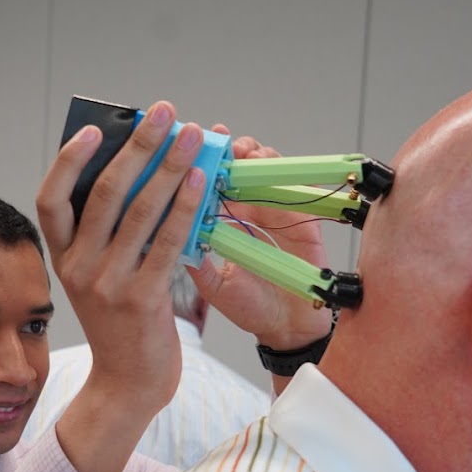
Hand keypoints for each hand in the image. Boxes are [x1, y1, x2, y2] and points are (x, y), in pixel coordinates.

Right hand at [36, 100, 210, 471]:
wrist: (128, 384)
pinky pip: (167, 242)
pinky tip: (201, 182)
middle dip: (139, 146)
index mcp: (62, 258)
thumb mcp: (100, 277)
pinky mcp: (142, 299)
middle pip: (105, 192)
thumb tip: (140, 172)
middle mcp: (78, 268)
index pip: (51, 200)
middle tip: (164, 113)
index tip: (95, 128)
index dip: (69, 160)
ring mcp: (108, 284)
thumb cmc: (121, 324)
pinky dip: (185, 208)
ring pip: (140, 211)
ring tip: (193, 137)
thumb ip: (109, 233)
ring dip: (170, 167)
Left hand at [187, 127, 334, 351]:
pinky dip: (282, 170)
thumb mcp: (214, 285)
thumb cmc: (250, 307)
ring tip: (244, 152)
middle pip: (237, 169)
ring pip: (264, 169)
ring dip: (254, 155)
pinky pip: (294, 185)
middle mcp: (247, 213)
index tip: (190, 150)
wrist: (287, 328)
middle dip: (229, 151)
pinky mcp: (302, 218)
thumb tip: (170, 233)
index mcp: (224, 225)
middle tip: (220, 143)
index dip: (202, 166)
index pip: (211, 186)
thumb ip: (197, 259)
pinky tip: (268, 164)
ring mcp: (274, 212)